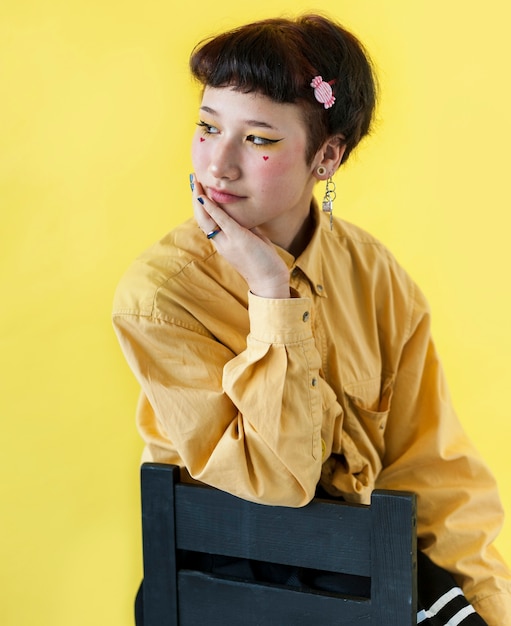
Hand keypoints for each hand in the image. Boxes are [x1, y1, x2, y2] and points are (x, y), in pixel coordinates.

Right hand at [191, 175, 290, 298]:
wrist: (269, 280)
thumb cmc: (263, 260)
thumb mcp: (252, 239)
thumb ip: (244, 226)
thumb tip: (242, 213)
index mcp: (223, 242)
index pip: (206, 221)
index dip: (200, 205)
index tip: (197, 189)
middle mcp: (221, 242)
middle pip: (201, 218)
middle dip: (195, 198)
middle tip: (192, 180)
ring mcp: (228, 241)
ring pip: (206, 218)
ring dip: (199, 199)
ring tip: (195, 182)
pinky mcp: (238, 239)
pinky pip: (222, 221)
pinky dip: (212, 208)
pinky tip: (205, 197)